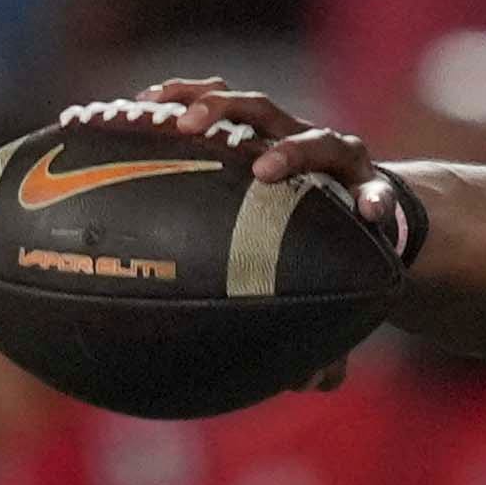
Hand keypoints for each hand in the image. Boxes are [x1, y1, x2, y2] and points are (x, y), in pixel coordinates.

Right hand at [139, 77, 398, 392]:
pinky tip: (115, 114)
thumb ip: (336, 334)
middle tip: (249, 163)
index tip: (365, 213)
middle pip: (307, 135)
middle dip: (278, 145)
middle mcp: (321, 148)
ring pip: (249, 106)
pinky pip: (201, 102)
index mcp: (358, 185)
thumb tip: (318, 382)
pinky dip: (164, 104)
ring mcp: (279, 128)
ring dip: (209, 106)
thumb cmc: (335, 245)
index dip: (370, 199)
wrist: (333, 190)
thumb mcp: (341, 284)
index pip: (370, 187)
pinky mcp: (238, 121)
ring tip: (163, 118)